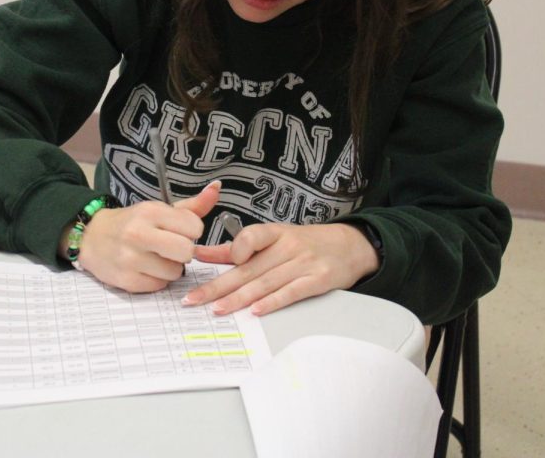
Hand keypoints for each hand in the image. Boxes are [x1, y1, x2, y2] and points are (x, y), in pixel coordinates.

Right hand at [78, 182, 219, 292]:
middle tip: (170, 247)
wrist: (92, 237)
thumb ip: (191, 205)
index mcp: (150, 212)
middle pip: (187, 252)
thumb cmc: (132, 223)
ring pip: (175, 273)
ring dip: (170, 268)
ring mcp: (130, 259)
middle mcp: (139, 233)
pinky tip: (144, 268)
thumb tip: (216, 189)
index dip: (191, 231)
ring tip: (155, 258)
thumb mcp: (159, 209)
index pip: (194, 227)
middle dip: (183, 252)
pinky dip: (156, 279)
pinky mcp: (126, 280)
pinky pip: (159, 286)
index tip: (179, 231)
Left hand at [183, 222, 378, 315]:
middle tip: (194, 299)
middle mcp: (288, 247)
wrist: (350, 246)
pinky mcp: (317, 281)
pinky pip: (291, 292)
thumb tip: (202, 254)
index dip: (230, 250)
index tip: (203, 260)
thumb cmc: (306, 243)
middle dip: (218, 285)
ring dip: (239, 298)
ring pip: (265, 282)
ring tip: (217, 308)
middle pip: (249, 268)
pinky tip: (256, 311)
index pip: (250, 237)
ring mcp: (303, 264)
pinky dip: (273, 302)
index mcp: (275, 233)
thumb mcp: (273, 238)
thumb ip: (237, 247)